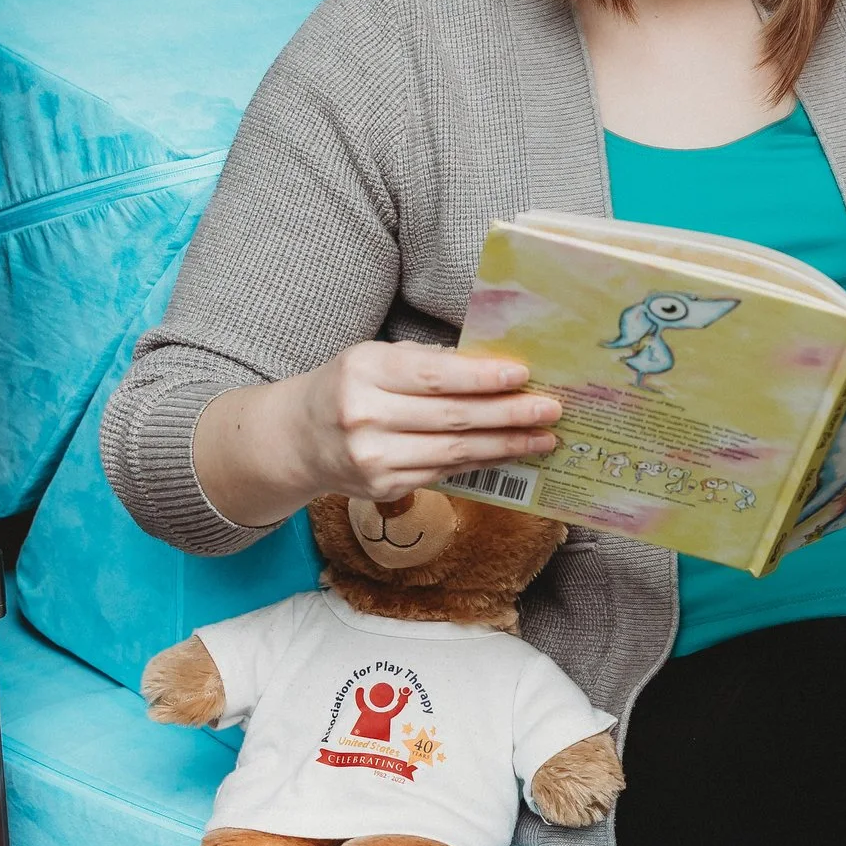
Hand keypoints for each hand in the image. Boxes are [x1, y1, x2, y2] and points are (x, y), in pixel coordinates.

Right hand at [292, 341, 562, 501]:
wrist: (296, 438)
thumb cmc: (348, 387)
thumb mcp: (375, 358)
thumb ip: (428, 361)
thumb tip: (493, 365)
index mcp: (366, 371)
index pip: (436, 376)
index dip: (482, 378)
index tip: (522, 375)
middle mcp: (366, 416)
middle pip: (452, 418)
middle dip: (508, 414)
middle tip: (550, 409)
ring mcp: (373, 459)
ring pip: (453, 453)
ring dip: (505, 445)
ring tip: (543, 438)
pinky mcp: (383, 488)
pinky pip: (444, 473)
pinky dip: (482, 464)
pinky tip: (508, 454)